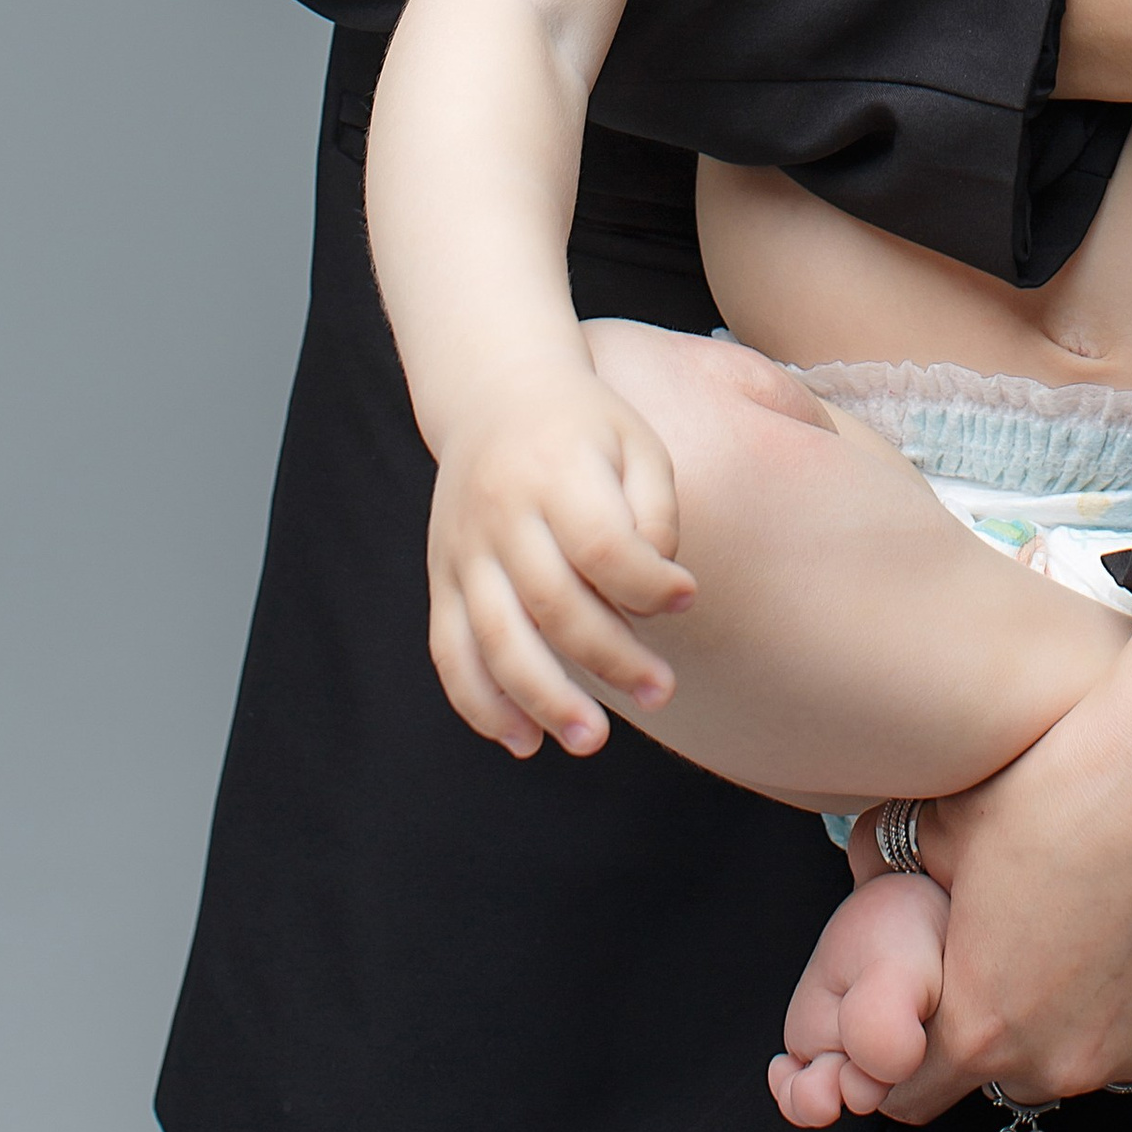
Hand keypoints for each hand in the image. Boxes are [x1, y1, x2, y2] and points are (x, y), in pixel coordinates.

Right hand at [424, 361, 695, 755]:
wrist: (494, 391)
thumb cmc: (584, 426)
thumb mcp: (635, 442)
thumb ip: (656, 512)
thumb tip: (663, 596)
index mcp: (557, 470)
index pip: (602, 544)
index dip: (648, 583)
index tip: (688, 598)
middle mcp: (503, 512)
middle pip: (554, 602)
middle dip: (610, 659)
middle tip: (660, 692)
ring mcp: (465, 549)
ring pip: (496, 639)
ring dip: (543, 699)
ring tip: (591, 739)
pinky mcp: (443, 576)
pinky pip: (450, 650)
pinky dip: (480, 702)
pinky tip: (523, 738)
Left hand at [875, 595, 1131, 1120]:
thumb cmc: (1072, 776)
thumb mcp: (950, 817)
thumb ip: (898, 862)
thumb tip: (870, 863)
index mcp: (985, 1025)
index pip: (910, 1090)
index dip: (903, 1044)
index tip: (923, 999)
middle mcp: (1068, 1063)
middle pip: (1011, 1069)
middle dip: (1003, 1017)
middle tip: (1020, 934)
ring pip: (1095, 1052)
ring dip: (1085, 1009)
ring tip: (1099, 912)